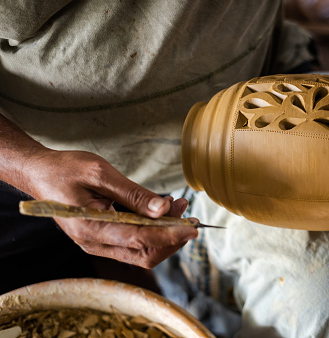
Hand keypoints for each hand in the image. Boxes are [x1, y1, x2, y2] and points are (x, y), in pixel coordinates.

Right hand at [22, 150, 197, 267]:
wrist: (40, 173)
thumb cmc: (66, 170)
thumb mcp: (101, 174)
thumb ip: (134, 195)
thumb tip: (164, 209)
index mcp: (91, 228)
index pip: (141, 239)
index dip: (171, 235)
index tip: (193, 228)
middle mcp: (94, 243)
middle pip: (145, 253)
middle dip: (172, 237)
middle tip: (188, 213)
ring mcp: (98, 243)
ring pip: (141, 251)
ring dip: (164, 233)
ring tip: (178, 207)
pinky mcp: (102, 238)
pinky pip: (133, 243)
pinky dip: (152, 230)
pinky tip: (162, 211)